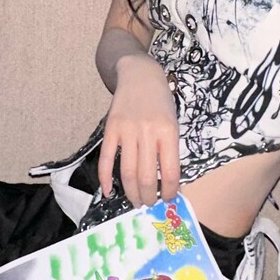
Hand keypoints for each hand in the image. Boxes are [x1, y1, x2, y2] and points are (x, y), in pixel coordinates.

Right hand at [97, 58, 179, 208]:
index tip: (168, 199)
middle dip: (148, 196)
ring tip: (136, 201)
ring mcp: (127, 131)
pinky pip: (106, 159)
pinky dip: (105, 178)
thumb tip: (167, 181)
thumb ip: (169, 148)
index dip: (169, 191)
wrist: (140, 75)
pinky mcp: (110, 129)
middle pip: (146, 176)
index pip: (170, 171)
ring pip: (127, 172)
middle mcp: (147, 132)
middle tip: (149, 204)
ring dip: (131, 192)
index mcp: (168, 132)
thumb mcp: (173, 122)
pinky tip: (108, 191)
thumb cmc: (161, 101)